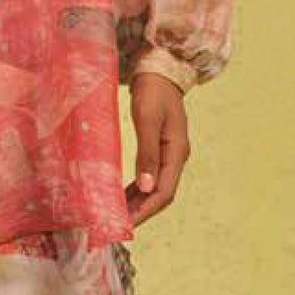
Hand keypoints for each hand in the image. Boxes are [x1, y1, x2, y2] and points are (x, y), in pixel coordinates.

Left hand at [126, 72, 190, 226]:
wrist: (160, 70)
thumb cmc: (153, 92)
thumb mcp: (147, 120)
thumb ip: (147, 153)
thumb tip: (146, 187)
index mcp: (177, 152)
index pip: (164, 192)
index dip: (146, 210)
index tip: (127, 224)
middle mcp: (177, 157)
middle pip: (161, 193)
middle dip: (141, 211)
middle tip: (118, 224)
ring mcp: (170, 153)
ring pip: (156, 186)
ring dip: (139, 201)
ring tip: (118, 214)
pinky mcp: (161, 148)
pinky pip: (151, 175)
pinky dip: (138, 187)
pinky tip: (124, 194)